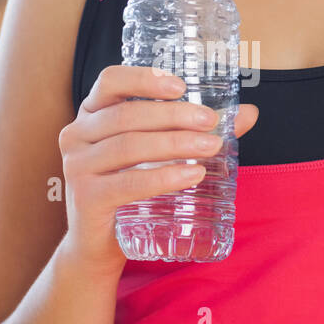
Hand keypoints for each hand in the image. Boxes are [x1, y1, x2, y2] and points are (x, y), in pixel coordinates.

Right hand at [60, 64, 258, 274]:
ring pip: (129, 146)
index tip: (181, 86)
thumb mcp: (156, 155)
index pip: (110, 81)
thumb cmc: (128, 190)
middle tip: (211, 123)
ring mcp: (76, 167)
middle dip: (174, 116)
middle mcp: (76, 134)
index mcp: (91, 114)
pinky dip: (162, 177)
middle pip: (127, 115)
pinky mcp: (85, 198)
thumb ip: (196, 131)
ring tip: (210, 149)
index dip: (144, 78)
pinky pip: (127, 183)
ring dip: (174, 144)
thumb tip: (247, 113)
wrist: (97, 245)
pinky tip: (191, 176)